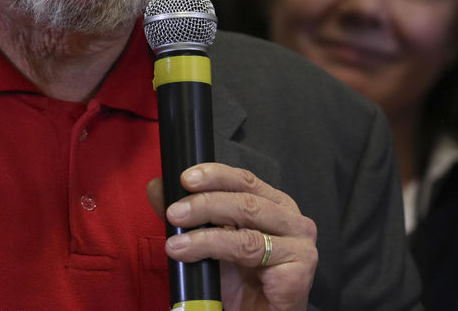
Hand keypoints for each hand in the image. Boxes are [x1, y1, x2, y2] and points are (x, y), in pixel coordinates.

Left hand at [148, 163, 317, 309]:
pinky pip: (250, 251)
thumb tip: (157, 188)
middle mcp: (292, 220)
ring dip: (204, 230)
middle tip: (174, 212)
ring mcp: (300, 245)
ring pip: (246, 225)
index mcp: (275, 205)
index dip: (215, 174)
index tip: (185, 177)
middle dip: (204, 203)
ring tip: (176, 242)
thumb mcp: (208, 241)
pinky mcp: (298, 271)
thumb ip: (186, 214)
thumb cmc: (239, 283)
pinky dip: (215, 249)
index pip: (244, 180)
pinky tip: (191, 253)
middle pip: (245, 199)